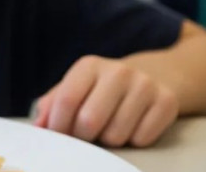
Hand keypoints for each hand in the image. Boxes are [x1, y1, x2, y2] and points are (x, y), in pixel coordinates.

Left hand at [34, 55, 178, 146]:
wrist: (151, 75)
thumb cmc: (100, 88)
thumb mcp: (74, 87)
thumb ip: (52, 105)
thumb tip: (39, 126)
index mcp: (89, 65)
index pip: (67, 100)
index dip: (58, 125)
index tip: (58, 135)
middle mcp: (119, 71)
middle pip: (89, 121)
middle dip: (83, 136)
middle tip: (86, 133)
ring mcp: (145, 86)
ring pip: (116, 135)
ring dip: (109, 140)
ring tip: (110, 126)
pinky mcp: (167, 102)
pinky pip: (142, 139)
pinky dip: (134, 140)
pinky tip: (132, 125)